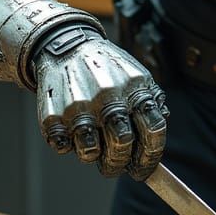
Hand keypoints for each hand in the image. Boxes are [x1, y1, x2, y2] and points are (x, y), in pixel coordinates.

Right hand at [32, 26, 167, 179]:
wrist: (66, 47)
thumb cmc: (106, 68)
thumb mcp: (136, 75)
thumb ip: (151, 99)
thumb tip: (163, 123)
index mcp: (134, 88)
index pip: (153, 130)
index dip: (151, 155)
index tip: (145, 167)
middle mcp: (107, 97)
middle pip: (122, 144)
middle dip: (121, 162)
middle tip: (118, 164)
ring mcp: (78, 107)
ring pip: (90, 153)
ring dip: (94, 156)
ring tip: (94, 145)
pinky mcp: (52, 116)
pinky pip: (63, 147)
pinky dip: (68, 145)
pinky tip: (73, 131)